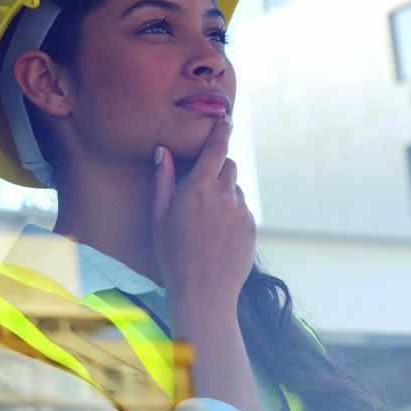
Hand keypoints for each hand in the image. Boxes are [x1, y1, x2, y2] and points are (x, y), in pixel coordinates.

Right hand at [151, 117, 255, 317]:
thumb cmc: (173, 255)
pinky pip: (243, 210)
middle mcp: (223, 195)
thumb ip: (162, 181)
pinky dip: (233, 214)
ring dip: (225, 194)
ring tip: (207, 223)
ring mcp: (241, 211)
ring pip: (236, 189)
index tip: (226, 119)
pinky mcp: (251, 226)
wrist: (204, 291)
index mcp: (197, 189)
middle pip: (228, 166)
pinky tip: (218, 236)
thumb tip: (161, 151)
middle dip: (218, 168)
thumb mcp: (159, 218)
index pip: (215, 149)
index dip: (221, 131)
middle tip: (202, 189)